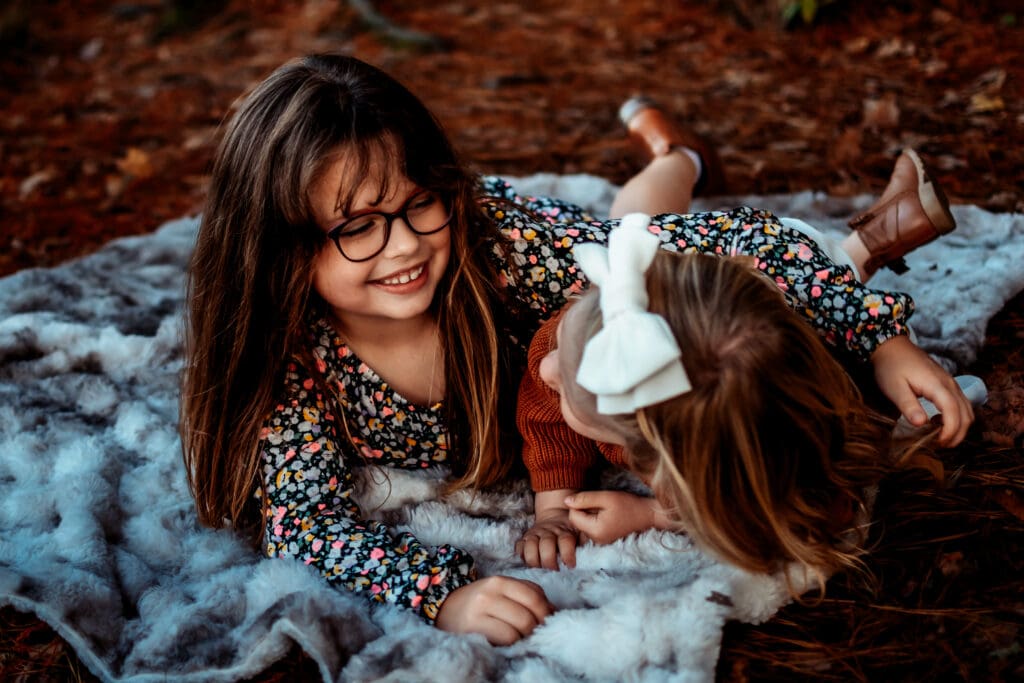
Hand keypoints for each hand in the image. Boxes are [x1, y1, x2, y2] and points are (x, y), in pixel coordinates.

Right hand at [435, 576, 553, 645]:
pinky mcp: (473, 626)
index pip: (534, 595)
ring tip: (519, 637)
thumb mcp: (500, 591)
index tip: (547, 621)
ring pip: (519, 627)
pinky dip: (511, 643)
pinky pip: (505, 637)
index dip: (546, 611)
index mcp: (499, 581)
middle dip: (536, 627)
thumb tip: (552, 610)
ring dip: (524, 637)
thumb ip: (525, 594)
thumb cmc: (478, 602)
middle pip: (528, 614)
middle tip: (533, 633)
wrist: (443, 608)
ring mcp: (480, 609)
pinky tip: (506, 642)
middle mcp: (490, 592)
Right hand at [516, 488, 579, 568]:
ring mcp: (535, 534)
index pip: (565, 541)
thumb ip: (586, 541)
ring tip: (541, 569)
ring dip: (535, 561)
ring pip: (530, 546)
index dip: (568, 555)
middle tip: (555, 570)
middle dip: (550, 561)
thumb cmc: (571, 529)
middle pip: (546, 545)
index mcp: (564, 530)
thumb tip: (593, 554)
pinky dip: (522, 556)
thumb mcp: (581, 531)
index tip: (571, 566)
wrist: (555, 513)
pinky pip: (519, 547)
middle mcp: (548, 531)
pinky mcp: (525, 537)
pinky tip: (530, 563)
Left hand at [564, 490, 665, 544]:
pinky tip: (608, 516)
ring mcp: (600, 542)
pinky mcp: (604, 540)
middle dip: (585, 510)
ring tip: (607, 511)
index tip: (594, 500)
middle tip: (602, 505)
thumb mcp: (606, 497)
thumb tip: (565, 501)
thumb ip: (584, 498)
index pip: (572, 516)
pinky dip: (596, 520)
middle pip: (577, 522)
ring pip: (583, 524)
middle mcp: (595, 540)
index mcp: (595, 531)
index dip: (579, 504)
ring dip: (590, 514)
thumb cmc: (629, 505)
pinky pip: (591, 528)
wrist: (648, 515)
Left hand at [871, 335, 973, 446]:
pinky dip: (957, 417)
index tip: (938, 444)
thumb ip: (908, 405)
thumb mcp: (894, 388)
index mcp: (937, 385)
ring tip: (940, 437)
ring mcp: (951, 382)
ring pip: (967, 409)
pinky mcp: (947, 383)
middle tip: (940, 446)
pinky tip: (939, 422)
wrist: (891, 345)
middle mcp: (950, 383)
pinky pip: (961, 403)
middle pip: (966, 414)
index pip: (954, 413)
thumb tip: (921, 424)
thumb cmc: (890, 367)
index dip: (950, 431)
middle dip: (958, 434)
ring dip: (959, 426)